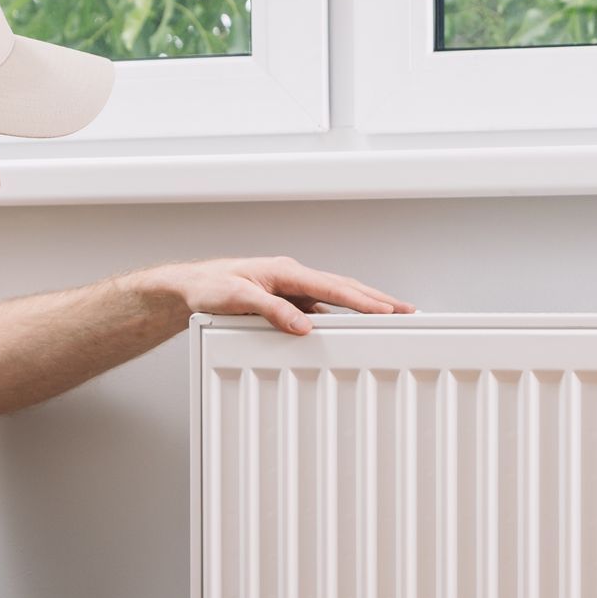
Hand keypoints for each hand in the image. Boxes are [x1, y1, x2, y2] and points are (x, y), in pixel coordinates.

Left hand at [151, 255, 414, 334]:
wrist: (189, 287)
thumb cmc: (209, 287)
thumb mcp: (238, 299)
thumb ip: (273, 311)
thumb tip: (304, 326)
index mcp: (286, 272)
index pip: (333, 287)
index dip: (362, 300)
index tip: (387, 310)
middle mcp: (292, 277)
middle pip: (344, 287)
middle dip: (377, 299)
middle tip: (406, 310)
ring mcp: (291, 289)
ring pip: (336, 296)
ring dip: (363, 305)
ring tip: (390, 316)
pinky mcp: (285, 300)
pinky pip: (321, 307)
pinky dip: (342, 314)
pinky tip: (352, 325)